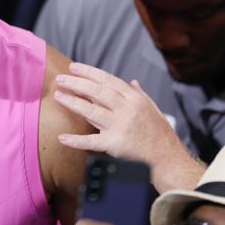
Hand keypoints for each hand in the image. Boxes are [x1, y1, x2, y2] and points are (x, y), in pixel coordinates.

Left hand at [54, 63, 202, 191]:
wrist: (167, 157)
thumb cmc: (159, 132)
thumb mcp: (152, 108)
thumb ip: (139, 94)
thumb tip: (132, 81)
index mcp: (134, 99)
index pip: (108, 80)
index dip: (89, 72)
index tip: (73, 67)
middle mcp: (126, 109)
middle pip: (97, 91)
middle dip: (76, 83)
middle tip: (60, 78)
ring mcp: (120, 126)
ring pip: (91, 111)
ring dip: (72, 102)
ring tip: (58, 95)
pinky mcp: (115, 145)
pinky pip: (91, 142)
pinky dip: (75, 141)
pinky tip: (62, 138)